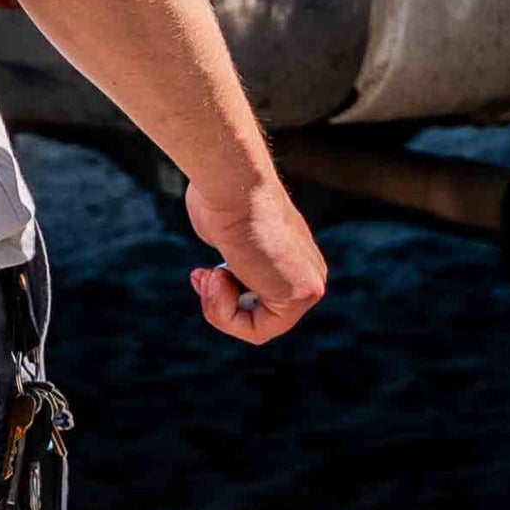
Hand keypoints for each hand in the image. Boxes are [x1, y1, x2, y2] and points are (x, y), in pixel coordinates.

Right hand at [185, 178, 326, 344]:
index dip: (222, 295)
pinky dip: (225, 311)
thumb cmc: (219, 196)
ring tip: (210, 275)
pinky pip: (257, 329)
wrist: (231, 180)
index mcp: (291, 257)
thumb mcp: (224, 231)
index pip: (258, 297)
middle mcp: (306, 272)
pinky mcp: (304, 293)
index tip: (201, 274)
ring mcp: (309, 284)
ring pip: (257, 327)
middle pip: (260, 315)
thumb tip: (227, 272)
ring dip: (219, 306)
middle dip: (220, 301)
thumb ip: (233, 256)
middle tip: (201, 276)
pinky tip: (219, 276)